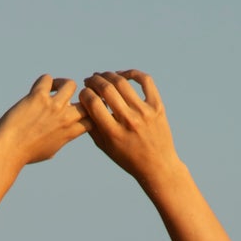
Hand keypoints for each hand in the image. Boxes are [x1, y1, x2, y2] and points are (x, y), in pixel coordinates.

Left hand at [0, 75, 86, 166]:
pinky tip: (38, 90)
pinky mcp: (38, 97)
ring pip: (70, 84)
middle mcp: (65, 118)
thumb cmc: (26, 154)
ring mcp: (53, 106)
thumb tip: (66, 131)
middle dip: (80, 97)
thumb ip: (62, 138)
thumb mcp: (51, 150)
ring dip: (62, 85)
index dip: (88, 112)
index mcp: (70, 133)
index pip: (93, 118)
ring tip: (54, 89)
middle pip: (87, 101)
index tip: (79, 111)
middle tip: (68, 98)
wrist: (8, 152)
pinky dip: (44, 82)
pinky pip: (47, 79)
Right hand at [79, 71, 179, 185]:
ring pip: (122, 82)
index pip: (93, 103)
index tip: (83, 93)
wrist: (158, 166)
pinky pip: (145, 81)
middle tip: (89, 80)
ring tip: (103, 76)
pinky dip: (132, 73)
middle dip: (94, 81)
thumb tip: (82, 104)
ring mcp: (144, 112)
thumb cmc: (128, 158)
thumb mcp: (106, 147)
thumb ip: (92, 126)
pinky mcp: (157, 106)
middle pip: (106, 89)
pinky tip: (123, 75)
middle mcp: (129, 121)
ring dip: (109, 75)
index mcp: (113, 133)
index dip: (84, 93)